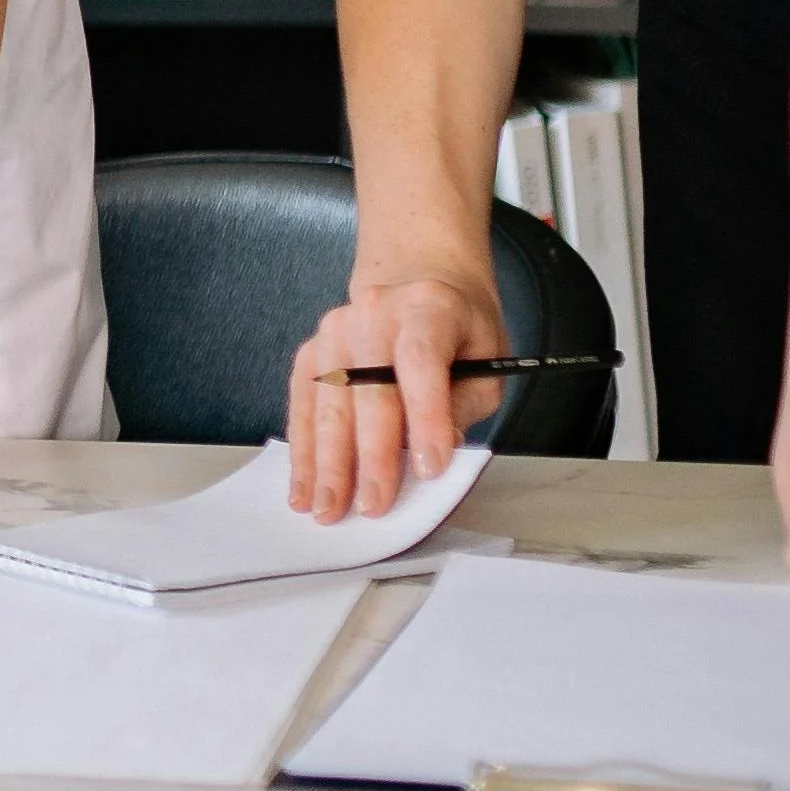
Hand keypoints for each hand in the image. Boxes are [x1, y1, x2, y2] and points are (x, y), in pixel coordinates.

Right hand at [285, 270, 504, 518]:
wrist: (420, 282)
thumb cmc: (459, 332)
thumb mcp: (486, 363)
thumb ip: (463, 406)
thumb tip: (433, 456)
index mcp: (427, 308)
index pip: (421, 362)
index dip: (425, 417)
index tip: (429, 468)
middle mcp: (373, 312)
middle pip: (368, 389)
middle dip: (370, 455)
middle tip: (372, 506)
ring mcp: (335, 331)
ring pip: (328, 403)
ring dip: (327, 461)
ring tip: (328, 508)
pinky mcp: (312, 351)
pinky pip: (303, 405)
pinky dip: (303, 450)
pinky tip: (303, 485)